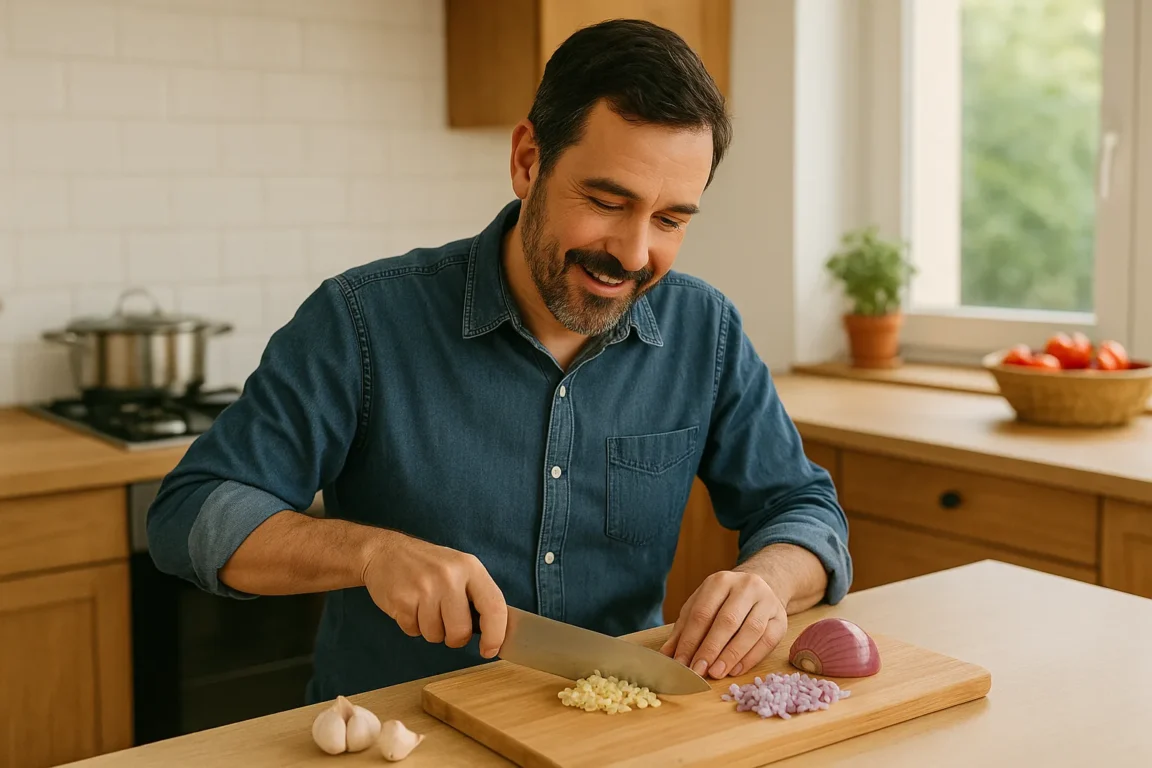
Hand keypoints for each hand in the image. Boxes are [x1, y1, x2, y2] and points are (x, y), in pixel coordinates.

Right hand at [360, 531, 507, 657]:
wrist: (384, 552)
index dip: (496, 635)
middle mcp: (449, 576)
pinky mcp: (402, 600)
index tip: (490, 650)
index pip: (494, 607)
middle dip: (454, 638)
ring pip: (435, 636)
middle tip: (447, 624)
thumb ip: (477, 595)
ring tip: (424, 607)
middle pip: (461, 631)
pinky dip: (413, 626)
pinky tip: (410, 606)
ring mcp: (424, 588)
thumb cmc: (427, 565)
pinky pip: (414, 632)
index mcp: (470, 567)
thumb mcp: (459, 568)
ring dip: (431, 630)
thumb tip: (496, 631)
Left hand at [659, 570, 787, 678]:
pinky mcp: (781, 618)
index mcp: (720, 581)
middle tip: (698, 670)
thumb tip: (667, 656)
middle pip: (727, 621)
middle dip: (710, 649)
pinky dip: (750, 658)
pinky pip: (767, 640)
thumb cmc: (724, 601)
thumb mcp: (701, 606)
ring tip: (716, 673)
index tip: (681, 663)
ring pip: (751, 630)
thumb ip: (684, 629)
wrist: (760, 588)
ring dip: (731, 655)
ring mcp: (767, 601)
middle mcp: (746, 587)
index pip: (702, 612)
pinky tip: (735, 670)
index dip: (690, 640)